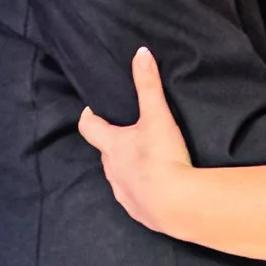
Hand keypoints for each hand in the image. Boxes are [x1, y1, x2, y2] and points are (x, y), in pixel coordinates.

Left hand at [78, 49, 195, 235]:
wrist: (176, 205)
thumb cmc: (162, 158)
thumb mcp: (157, 116)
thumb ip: (148, 84)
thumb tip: (140, 53)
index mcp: (111, 146)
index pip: (88, 128)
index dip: (89, 117)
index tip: (94, 110)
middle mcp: (112, 171)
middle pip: (106, 153)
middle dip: (115, 144)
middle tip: (132, 134)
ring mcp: (123, 193)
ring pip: (120, 176)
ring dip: (129, 168)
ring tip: (147, 162)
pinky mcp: (138, 212)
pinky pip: (135, 198)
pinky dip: (142, 191)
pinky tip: (156, 189)